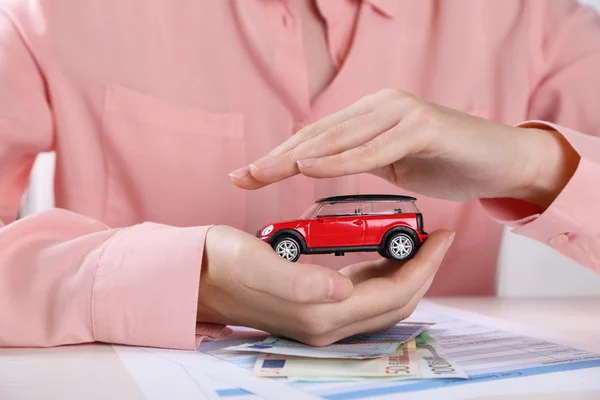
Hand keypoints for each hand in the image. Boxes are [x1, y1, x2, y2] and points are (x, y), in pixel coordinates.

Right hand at [196, 225, 453, 345]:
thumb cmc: (222, 262)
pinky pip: (363, 296)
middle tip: (438, 236)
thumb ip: (299, 280)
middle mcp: (326, 324)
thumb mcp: (258, 262)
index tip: (441, 235)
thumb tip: (342, 289)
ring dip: (406, 273)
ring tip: (418, 241)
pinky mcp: (314, 307)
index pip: (392, 295)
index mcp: (320, 313)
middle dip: (423, 271)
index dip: (423, 266)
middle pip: (395, 303)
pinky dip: (382, 274)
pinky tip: (383, 251)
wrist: (194, 275)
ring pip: (382, 301)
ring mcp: (321, 319)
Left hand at [230, 89, 578, 207]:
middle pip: (318, 136)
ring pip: (339, 139)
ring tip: (262, 173)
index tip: (247, 175)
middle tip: (241, 177)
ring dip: (296, 159)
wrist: (501, 160)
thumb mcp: (393, 162)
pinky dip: (340, 160)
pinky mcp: (423, 126)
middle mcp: (381, 107)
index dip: (278, 157)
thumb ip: (359, 158)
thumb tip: (322, 162)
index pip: (316, 138)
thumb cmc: (447, 162)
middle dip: (275, 158)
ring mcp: (401, 113)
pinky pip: (373, 149)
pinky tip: (310, 167)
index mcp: (370, 115)